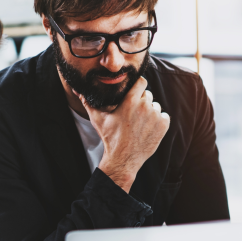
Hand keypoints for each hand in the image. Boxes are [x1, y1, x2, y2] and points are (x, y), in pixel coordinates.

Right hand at [80, 76, 169, 192]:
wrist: (123, 159)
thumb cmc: (110, 138)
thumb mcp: (98, 119)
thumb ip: (88, 103)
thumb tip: (77, 91)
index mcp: (130, 101)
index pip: (141, 81)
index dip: (138, 85)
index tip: (135, 91)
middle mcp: (144, 106)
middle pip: (147, 94)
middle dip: (141, 101)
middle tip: (133, 113)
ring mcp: (155, 116)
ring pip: (156, 106)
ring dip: (150, 112)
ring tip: (140, 123)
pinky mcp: (163, 125)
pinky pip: (164, 116)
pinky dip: (158, 121)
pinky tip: (148, 129)